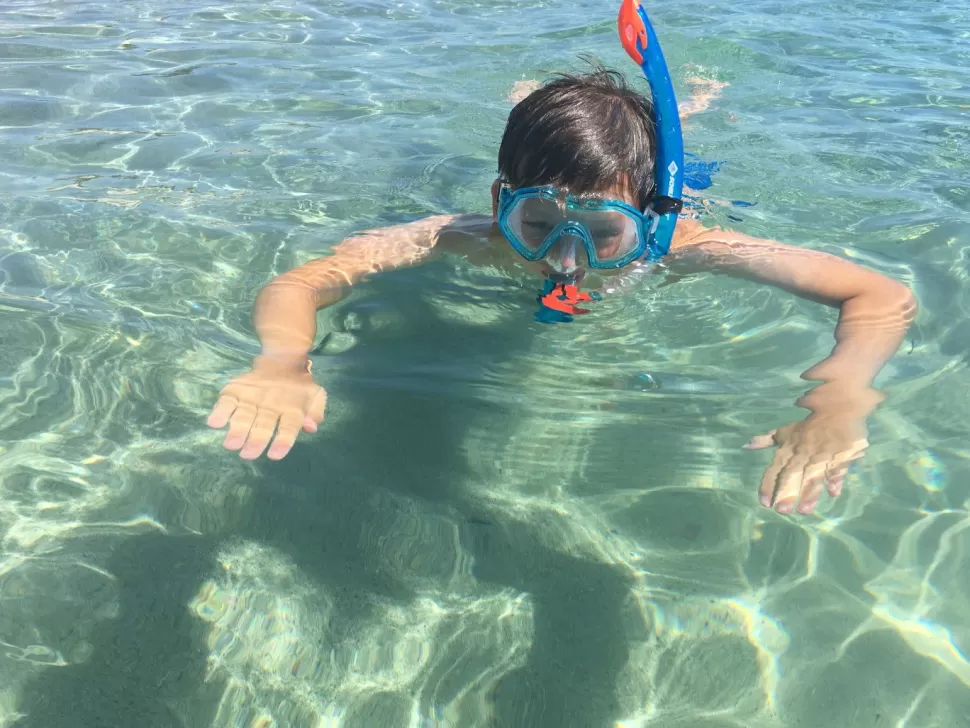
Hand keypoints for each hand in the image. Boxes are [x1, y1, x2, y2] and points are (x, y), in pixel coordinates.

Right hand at [207, 355, 326, 459]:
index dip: (282, 440)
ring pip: (244, 414)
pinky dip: (220, 411)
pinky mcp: (236, 390)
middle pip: (263, 423)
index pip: (288, 426)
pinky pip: (227, 401)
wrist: (282, 361)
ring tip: (230, 444)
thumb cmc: (298, 388)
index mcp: (292, 407)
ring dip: (237, 429)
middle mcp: (272, 403)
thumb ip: (316, 412)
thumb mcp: (316, 397)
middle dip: (255, 439)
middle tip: (248, 454)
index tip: (274, 455)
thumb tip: (310, 427)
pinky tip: (215, 423)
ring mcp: (252, 396)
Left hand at [745, 411, 868, 514]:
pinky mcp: (842, 454)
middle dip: (787, 492)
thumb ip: (765, 441)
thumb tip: (745, 445)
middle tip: (782, 511)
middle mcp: (802, 454)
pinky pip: (838, 467)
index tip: (764, 503)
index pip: (775, 469)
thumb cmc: (809, 424)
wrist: (837, 407)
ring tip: (804, 510)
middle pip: (793, 475)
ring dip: (810, 492)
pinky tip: (833, 492)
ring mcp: (822, 455)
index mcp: (788, 450)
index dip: (768, 485)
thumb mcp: (784, 432)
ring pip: (814, 475)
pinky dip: (835, 478)